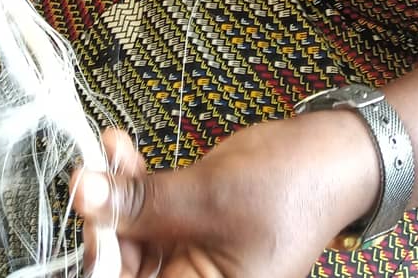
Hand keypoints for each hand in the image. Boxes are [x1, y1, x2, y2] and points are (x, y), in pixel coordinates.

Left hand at [73, 115, 380, 277]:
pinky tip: (122, 151)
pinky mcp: (193, 226)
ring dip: (115, 194)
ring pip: (133, 237)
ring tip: (108, 153)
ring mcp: (193, 258)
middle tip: (89, 179)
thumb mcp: (208, 196)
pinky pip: (151, 214)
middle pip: (127, 268)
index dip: (102, 262)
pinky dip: (134, 183)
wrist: (333, 151)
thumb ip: (142, 202)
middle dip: (103, 222)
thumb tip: (85, 196)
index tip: (84, 220)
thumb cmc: (293, 186)